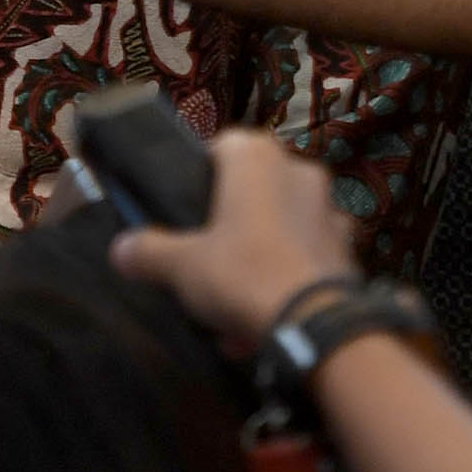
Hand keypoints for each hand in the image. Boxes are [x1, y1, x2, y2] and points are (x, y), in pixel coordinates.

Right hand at [109, 129, 359, 352]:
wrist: (316, 325)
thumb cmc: (242, 272)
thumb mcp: (179, 265)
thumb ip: (147, 251)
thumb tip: (120, 249)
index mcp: (257, 157)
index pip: (221, 146)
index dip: (199, 176)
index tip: (185, 211)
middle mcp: (300, 171)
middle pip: (253, 191)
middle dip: (231, 224)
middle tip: (207, 259)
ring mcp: (331, 211)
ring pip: (281, 228)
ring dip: (260, 256)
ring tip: (234, 302)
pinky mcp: (350, 251)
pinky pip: (306, 259)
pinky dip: (287, 280)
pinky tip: (265, 316)